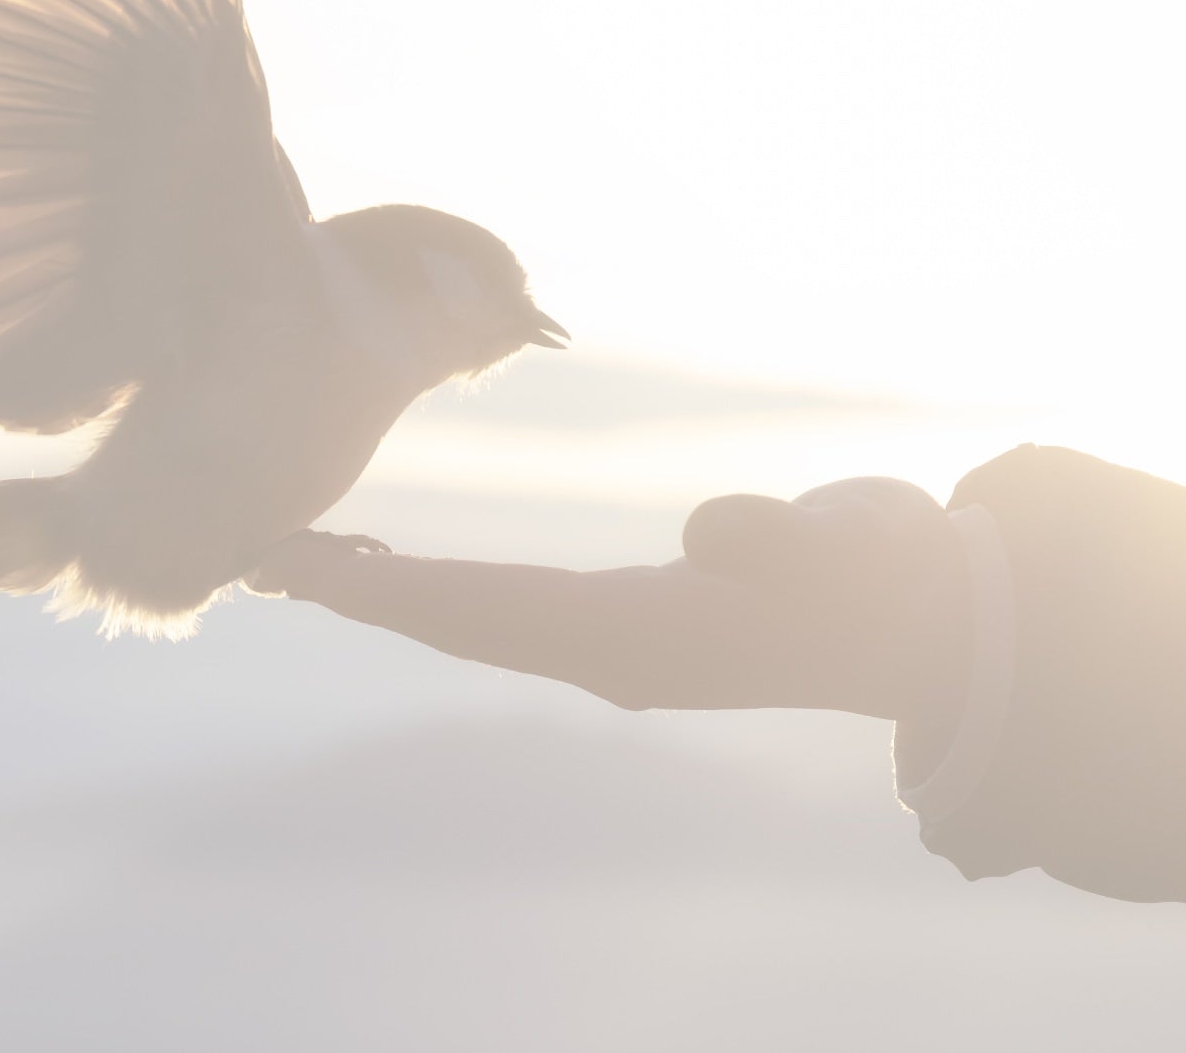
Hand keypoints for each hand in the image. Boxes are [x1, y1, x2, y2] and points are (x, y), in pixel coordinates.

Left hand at [256, 477, 970, 723]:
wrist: (928, 622)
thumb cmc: (884, 578)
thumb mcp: (842, 551)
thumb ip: (775, 542)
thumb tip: (714, 534)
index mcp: (640, 634)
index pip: (491, 608)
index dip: (397, 589)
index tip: (306, 571)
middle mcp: (609, 651)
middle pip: (456, 623)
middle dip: (360, 595)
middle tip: (257, 560)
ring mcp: (615, 643)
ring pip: (472, 621)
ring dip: (387, 596)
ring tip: (303, 565)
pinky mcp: (629, 625)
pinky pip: (503, 611)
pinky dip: (437, 590)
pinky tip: (400, 568)